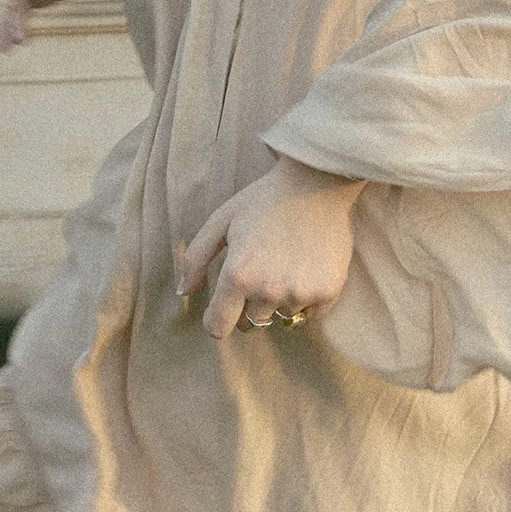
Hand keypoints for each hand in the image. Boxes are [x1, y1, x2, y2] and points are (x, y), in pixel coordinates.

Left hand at [179, 157, 367, 338]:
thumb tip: (183, 292)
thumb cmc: (264, 200)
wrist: (317, 184)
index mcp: (238, 275)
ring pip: (280, 317)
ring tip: (284, 267)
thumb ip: (195, 259)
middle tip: (257, 276)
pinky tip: (304, 272)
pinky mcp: (328, 292)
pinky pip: (309, 316)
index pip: (219, 327)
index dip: (215, 321)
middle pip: (250, 323)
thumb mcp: (221, 221)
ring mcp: (301, 293)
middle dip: (247, 307)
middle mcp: (269, 291)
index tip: (220, 311)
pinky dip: (304, 301)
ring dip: (278, 301)